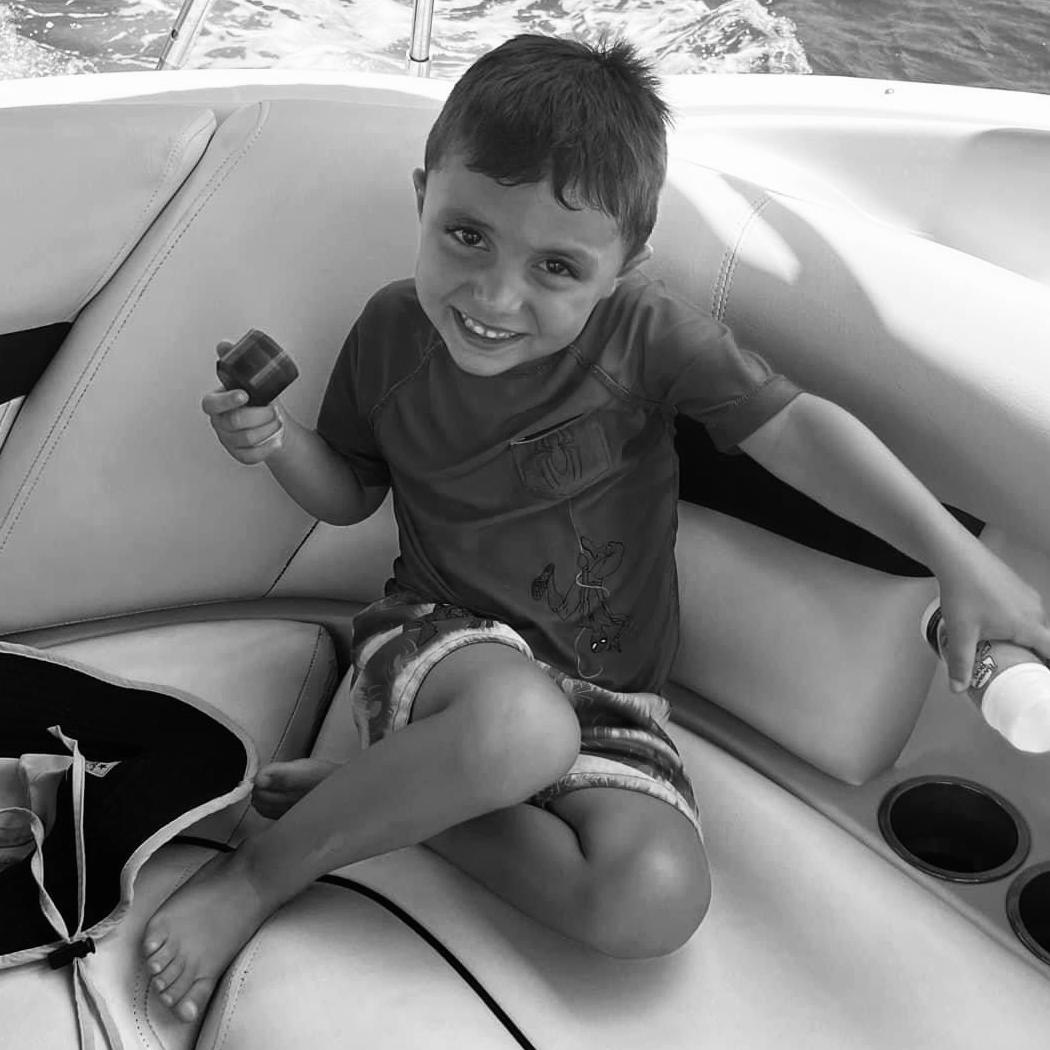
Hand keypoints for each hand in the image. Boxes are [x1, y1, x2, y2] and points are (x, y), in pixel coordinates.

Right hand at [201, 386, 285, 464]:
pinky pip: (251, 456)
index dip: (227, 400)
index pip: (211, 404)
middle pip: (235, 421)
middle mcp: (218, 422)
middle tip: (273, 410)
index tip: (244, 395)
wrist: (265, 418)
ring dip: (268, 429)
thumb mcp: (250, 385)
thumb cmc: (255, 400)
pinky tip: (276, 440)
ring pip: (247, 438)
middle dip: (260, 415)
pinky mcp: (238, 453)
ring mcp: (226, 439)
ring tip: (277, 422)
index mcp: (215, 403)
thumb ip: (248, 379)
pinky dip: (267, 448)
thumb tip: (253, 367)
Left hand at [935, 544, 1049, 691]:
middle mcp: (1035, 610)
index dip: (1049, 669)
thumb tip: (958, 689)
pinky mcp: (1018, 587)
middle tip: (1018, 672)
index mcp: (1028, 625)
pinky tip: (999, 629)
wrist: (957, 557)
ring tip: (1007, 653)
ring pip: (1033, 626)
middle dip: (1034, 657)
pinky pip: (1025, 612)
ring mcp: (1028, 596)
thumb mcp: (960, 633)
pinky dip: (1018, 624)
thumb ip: (961, 663)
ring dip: (1024, 640)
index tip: (1044, 680)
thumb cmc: (963, 593)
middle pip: (1042, 641)